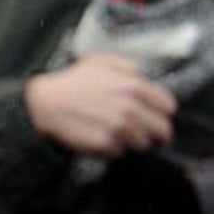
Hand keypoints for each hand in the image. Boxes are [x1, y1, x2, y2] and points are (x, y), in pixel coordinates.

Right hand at [25, 53, 175, 157]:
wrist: (45, 102)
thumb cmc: (73, 80)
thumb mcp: (102, 61)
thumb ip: (129, 66)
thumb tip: (144, 74)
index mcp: (136, 87)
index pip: (169, 107)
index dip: (164, 112)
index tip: (158, 116)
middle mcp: (131, 108)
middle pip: (162, 130)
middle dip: (157, 133)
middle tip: (151, 135)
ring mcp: (118, 128)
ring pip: (142, 144)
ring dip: (134, 141)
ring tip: (121, 135)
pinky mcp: (104, 143)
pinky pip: (120, 152)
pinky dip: (114, 149)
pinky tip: (104, 140)